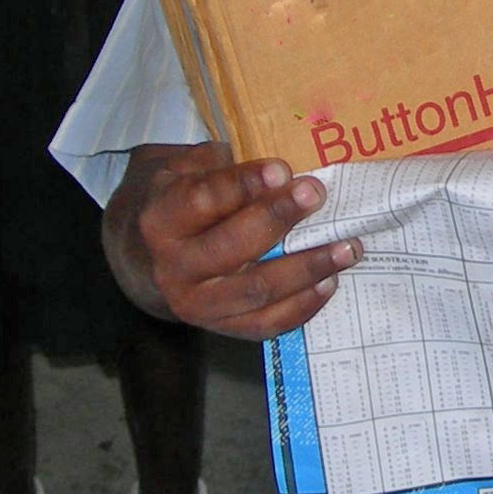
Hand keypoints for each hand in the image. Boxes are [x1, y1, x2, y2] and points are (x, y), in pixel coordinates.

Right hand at [103, 142, 359, 339]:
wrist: (146, 257)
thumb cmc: (180, 201)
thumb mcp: (184, 171)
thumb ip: (221, 165)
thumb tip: (277, 169)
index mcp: (160, 221)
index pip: (202, 201)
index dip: (243, 185)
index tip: (282, 169)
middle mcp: (172, 268)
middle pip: (231, 247)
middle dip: (279, 218)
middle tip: (317, 195)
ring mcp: (196, 305)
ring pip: (255, 291)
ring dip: (306, 269)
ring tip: (346, 246)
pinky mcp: (221, 329)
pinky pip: (266, 325)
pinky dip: (302, 306)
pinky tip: (331, 282)